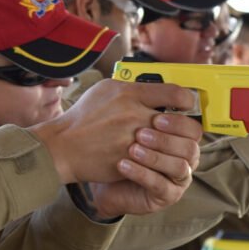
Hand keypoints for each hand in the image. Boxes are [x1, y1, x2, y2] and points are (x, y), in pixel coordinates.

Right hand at [31, 79, 200, 184]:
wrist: (62, 147)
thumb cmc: (83, 118)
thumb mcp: (105, 90)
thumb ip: (132, 88)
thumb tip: (156, 87)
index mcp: (129, 93)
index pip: (174, 93)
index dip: (186, 100)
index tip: (186, 105)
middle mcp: (133, 114)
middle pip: (178, 122)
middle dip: (184, 129)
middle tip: (182, 131)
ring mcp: (132, 139)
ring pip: (169, 145)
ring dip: (171, 147)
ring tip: (168, 147)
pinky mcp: (130, 161)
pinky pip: (155, 162)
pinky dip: (156, 161)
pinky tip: (153, 160)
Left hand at [90, 114, 200, 216]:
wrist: (102, 172)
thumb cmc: (118, 144)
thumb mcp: (129, 121)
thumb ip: (143, 105)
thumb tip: (146, 81)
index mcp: (181, 137)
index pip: (193, 127)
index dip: (178, 122)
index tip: (156, 116)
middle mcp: (186, 158)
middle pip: (190, 147)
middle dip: (166, 139)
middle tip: (141, 133)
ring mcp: (179, 178)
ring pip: (179, 167)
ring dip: (155, 156)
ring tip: (132, 149)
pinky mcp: (167, 196)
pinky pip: (160, 185)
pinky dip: (142, 173)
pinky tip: (123, 164)